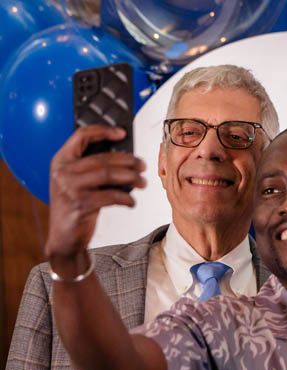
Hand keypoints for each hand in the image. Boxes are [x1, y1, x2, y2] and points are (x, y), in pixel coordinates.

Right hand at [44, 126, 145, 275]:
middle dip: (128, 160)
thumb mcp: (77, 182)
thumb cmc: (76, 206)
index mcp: (61, 160)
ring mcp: (70, 187)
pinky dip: (126, 199)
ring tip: (142, 182)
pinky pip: (112, 196)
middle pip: (103, 158)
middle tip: (143, 165)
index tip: (123, 133)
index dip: (103, 131)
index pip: (81, 136)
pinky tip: (132, 202)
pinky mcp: (81, 204)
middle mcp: (62, 171)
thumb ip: (91, 167)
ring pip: (109, 174)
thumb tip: (125, 156)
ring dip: (131, 177)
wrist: (64, 237)